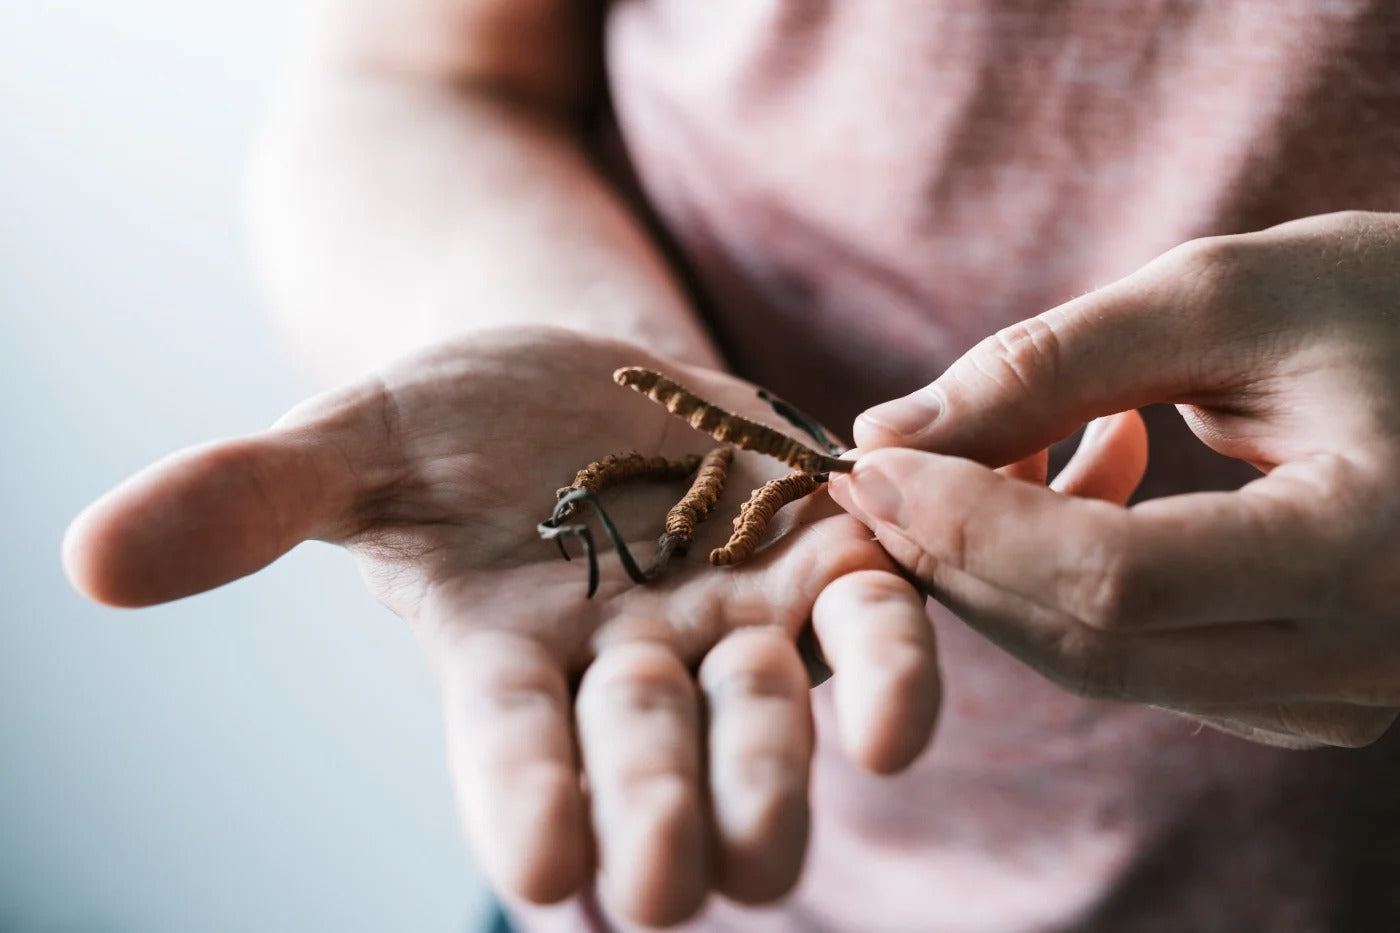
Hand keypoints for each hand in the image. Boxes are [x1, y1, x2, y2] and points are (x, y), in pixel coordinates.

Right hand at [63, 327, 938, 925]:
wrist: (576, 379)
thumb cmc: (447, 427)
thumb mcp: (346, 446)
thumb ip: (244, 501)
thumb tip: (90, 560)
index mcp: (508, 669)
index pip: (513, 761)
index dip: (527, 811)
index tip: (549, 870)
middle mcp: (630, 675)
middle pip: (655, 770)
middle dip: (663, 822)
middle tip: (663, 882)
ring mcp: (735, 628)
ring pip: (770, 725)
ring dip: (778, 768)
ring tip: (790, 806)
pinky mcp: (823, 565)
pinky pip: (873, 630)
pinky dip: (891, 668)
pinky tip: (898, 715)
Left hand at [829, 211, 1399, 750]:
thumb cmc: (1394, 307)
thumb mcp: (1230, 296)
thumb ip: (1053, 364)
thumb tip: (891, 433)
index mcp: (1369, 552)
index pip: (1115, 581)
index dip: (974, 526)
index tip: (874, 465)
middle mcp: (1364, 660)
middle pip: (1091, 642)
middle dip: (959, 558)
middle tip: (881, 475)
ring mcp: (1336, 696)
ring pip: (1102, 662)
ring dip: (1001, 571)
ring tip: (982, 454)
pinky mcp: (1304, 697)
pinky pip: (1141, 659)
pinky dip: (1061, 587)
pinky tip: (1075, 486)